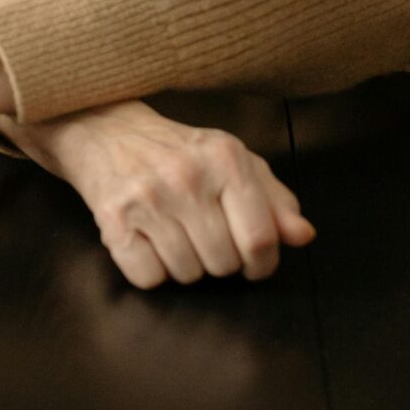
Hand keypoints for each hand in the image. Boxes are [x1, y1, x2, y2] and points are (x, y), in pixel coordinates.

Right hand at [11, 101, 314, 287]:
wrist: (107, 131)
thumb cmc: (179, 152)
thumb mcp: (234, 163)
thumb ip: (274, 200)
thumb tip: (302, 236)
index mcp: (226, 159)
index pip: (260, 239)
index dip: (263, 264)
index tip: (255, 264)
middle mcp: (187, 177)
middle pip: (224, 263)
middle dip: (220, 260)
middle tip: (204, 235)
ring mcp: (148, 199)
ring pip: (188, 275)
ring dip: (185, 265)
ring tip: (174, 233)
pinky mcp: (113, 221)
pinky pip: (149, 278)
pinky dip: (151, 270)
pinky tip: (148, 240)